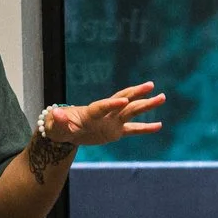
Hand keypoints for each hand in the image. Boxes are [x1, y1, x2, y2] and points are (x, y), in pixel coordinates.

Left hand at [42, 83, 165, 148]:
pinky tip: (159, 125)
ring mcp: (111, 121)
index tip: (124, 100)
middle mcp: (104, 114)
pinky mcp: (115, 131)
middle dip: (135, 94)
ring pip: (131, 111)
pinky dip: (145, 128)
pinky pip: (133, 129)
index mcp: (89, 112)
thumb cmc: (58, 127)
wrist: (65, 131)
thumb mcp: (55, 126)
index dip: (112, 104)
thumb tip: (57, 113)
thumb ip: (59, 120)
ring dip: (146, 105)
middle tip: (150, 86)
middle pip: (122, 102)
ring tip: (162, 97)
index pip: (102, 107)